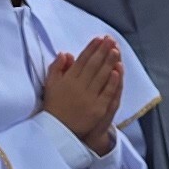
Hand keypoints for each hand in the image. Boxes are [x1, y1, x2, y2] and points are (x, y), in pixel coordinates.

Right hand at [40, 37, 124, 152]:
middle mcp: (78, 86)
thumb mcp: (50, 85)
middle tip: (111, 40)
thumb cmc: (54, 106)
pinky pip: (107, 92)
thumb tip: (66, 53)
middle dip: (103, 51)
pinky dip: (112, 81)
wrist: (58, 130)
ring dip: (110, 62)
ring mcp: (89, 97)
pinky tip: (117, 71)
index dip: (91, 48)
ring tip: (116, 50)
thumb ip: (57, 68)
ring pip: (102, 76)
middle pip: (93, 65)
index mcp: (67, 80)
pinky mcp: (98, 108)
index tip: (99, 39)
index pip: (82, 60)